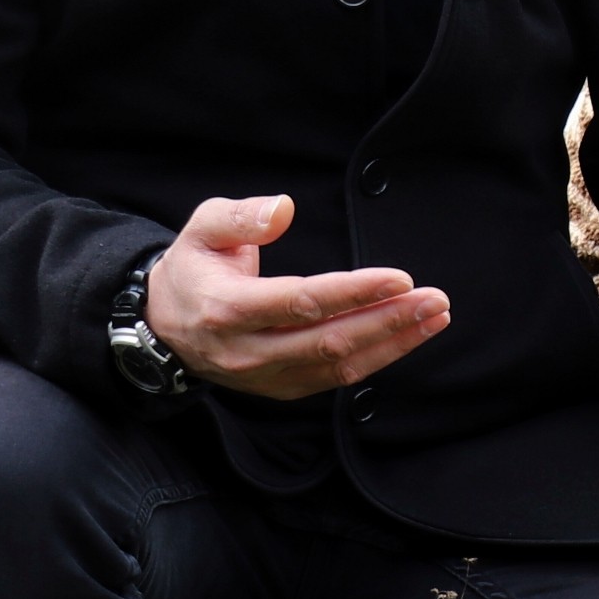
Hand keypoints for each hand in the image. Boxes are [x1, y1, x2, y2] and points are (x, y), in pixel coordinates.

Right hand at [143, 194, 448, 401]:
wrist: (163, 326)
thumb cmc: (194, 268)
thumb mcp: (202, 229)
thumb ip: (241, 217)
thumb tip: (284, 209)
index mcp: (228, 308)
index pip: (302, 302)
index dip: (354, 293)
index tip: (400, 278)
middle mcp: (247, 350)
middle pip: (329, 341)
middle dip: (389, 321)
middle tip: (435, 300)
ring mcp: (265, 376)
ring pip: (338, 367)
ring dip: (393, 343)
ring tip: (435, 317)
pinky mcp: (281, 388)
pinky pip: (336, 379)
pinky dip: (378, 359)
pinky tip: (409, 336)